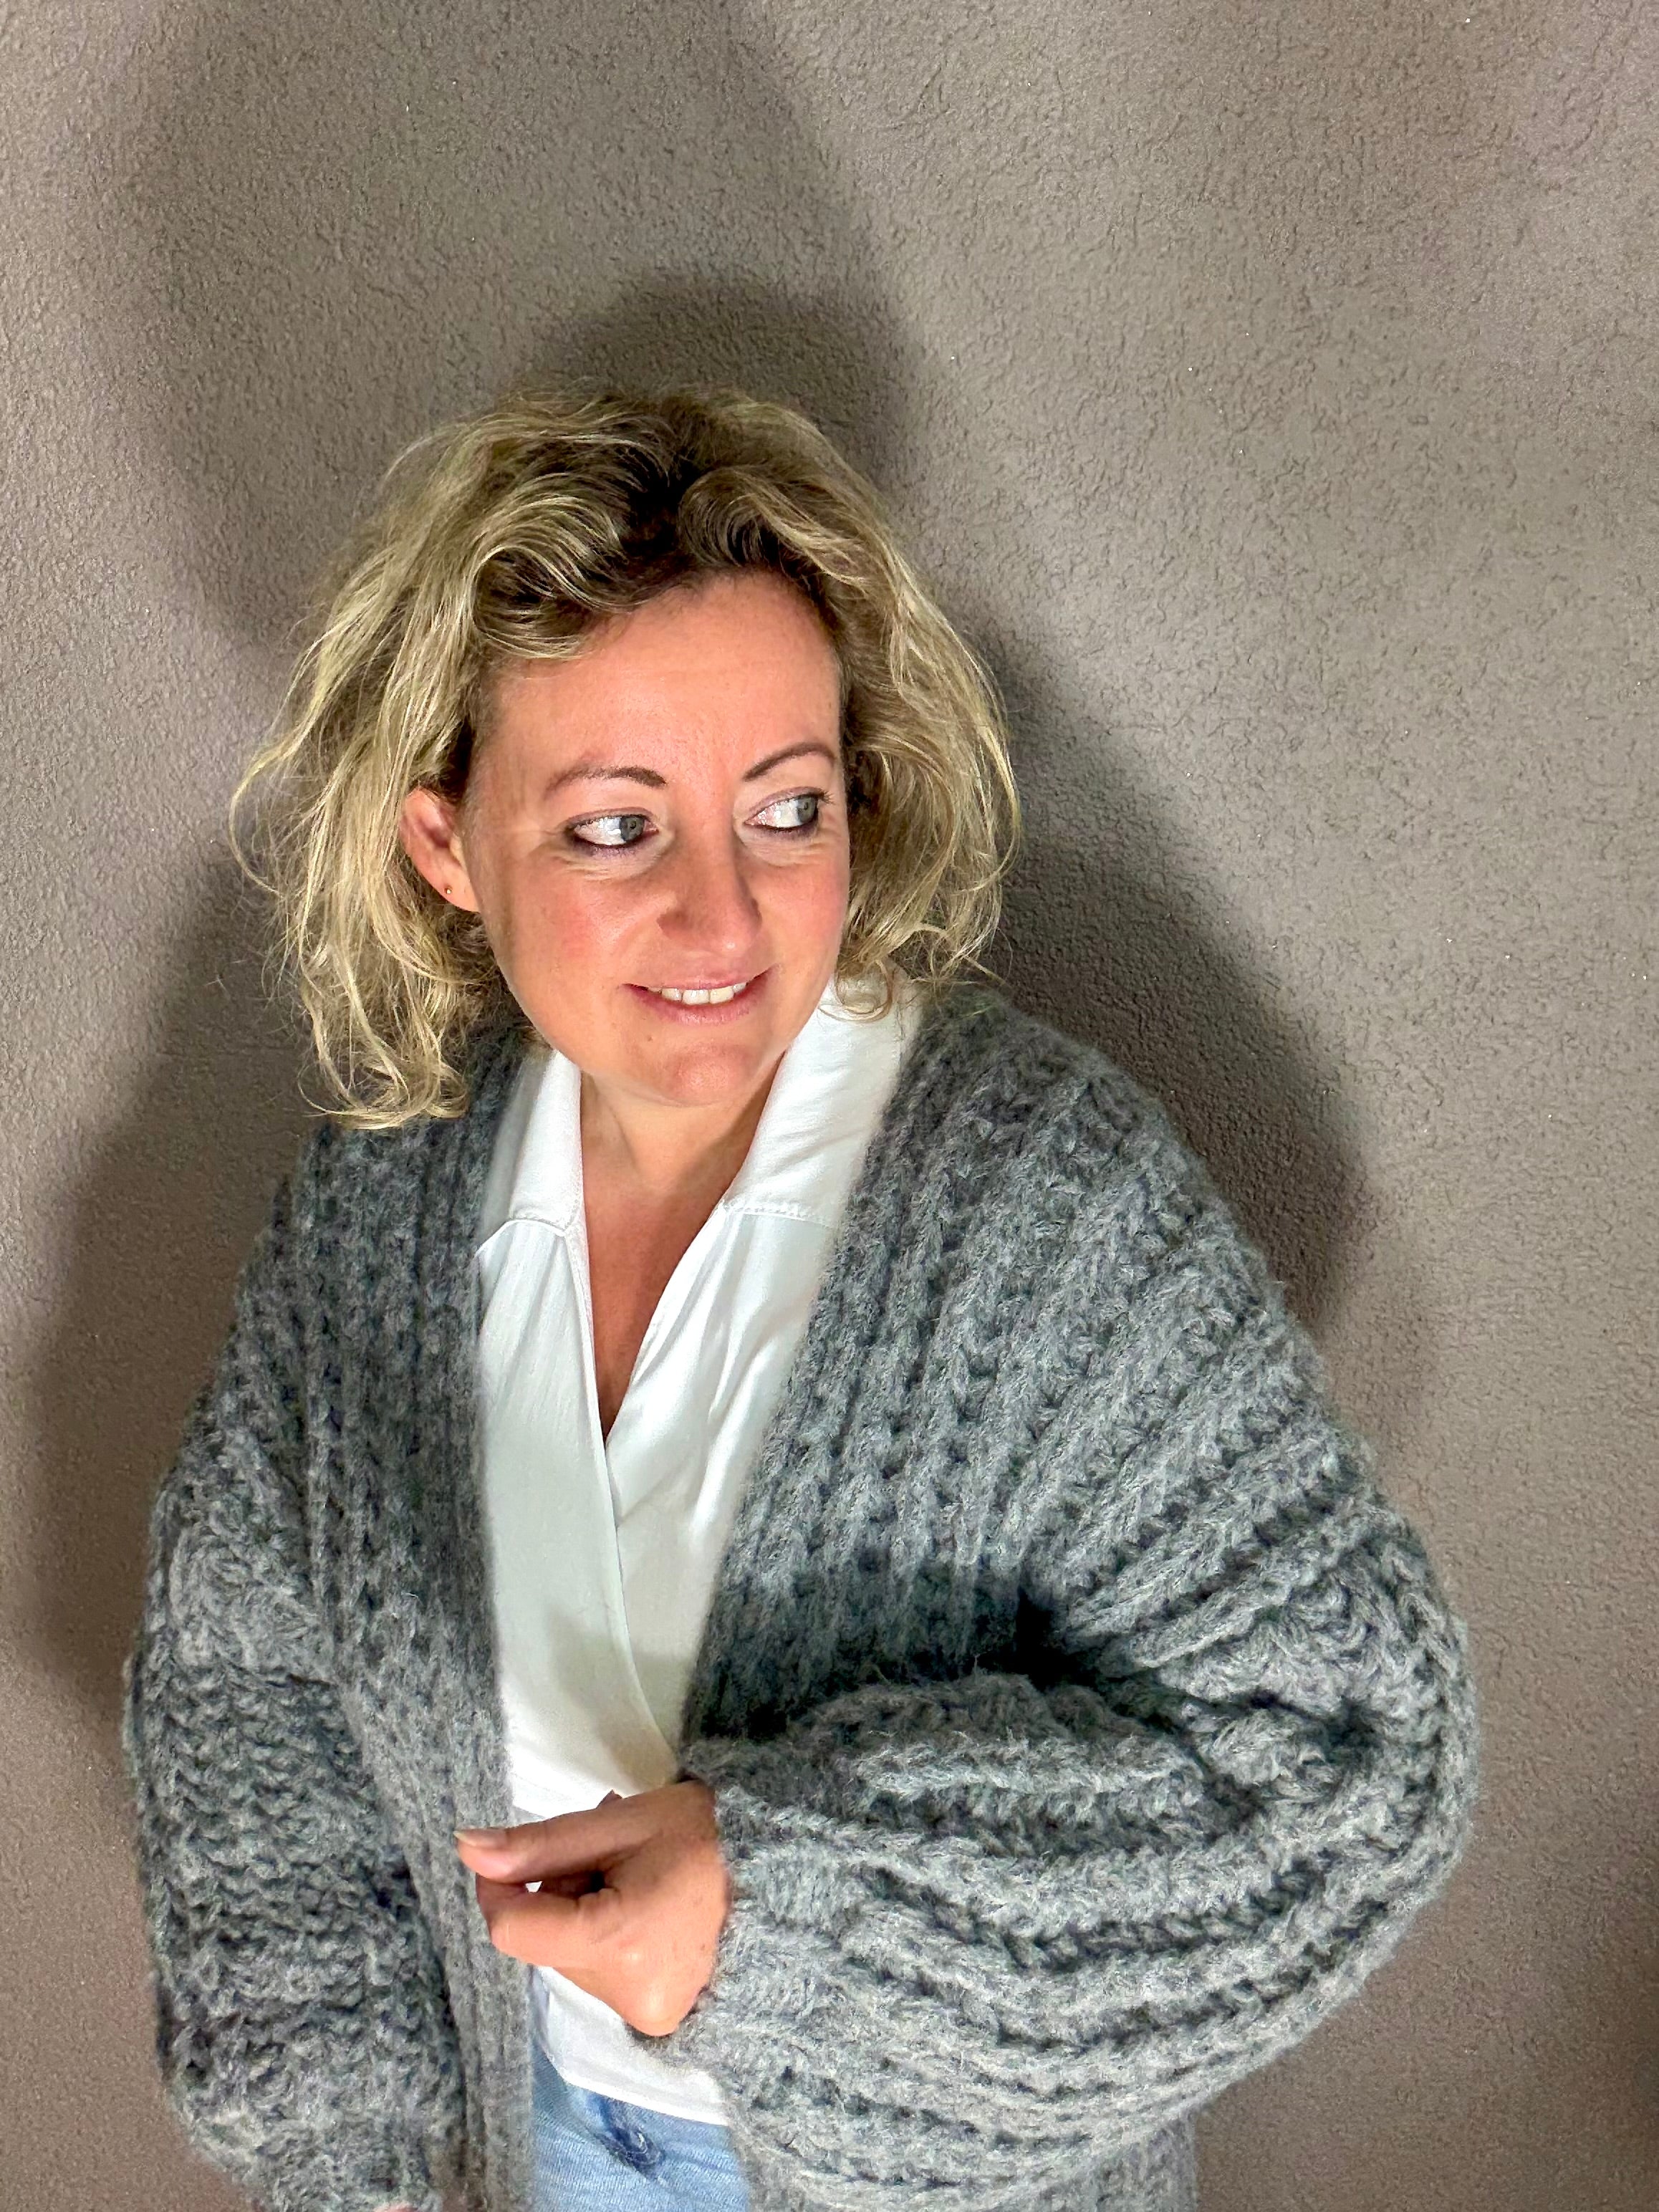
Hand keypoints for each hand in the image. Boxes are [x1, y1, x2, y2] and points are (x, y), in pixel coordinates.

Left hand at [454, 1781, 731, 2035]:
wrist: (778, 1865)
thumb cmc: (700, 1832)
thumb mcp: (615, 1822)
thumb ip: (537, 1844)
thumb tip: (466, 1848)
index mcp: (618, 1941)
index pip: (514, 1930)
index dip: (499, 1886)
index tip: (516, 1852)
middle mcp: (628, 1995)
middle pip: (547, 1941)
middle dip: (559, 1893)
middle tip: (607, 1851)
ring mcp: (646, 2013)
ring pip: (572, 1958)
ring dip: (583, 1913)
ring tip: (634, 1873)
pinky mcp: (657, 2018)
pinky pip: (601, 1974)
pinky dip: (608, 1939)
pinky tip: (644, 1906)